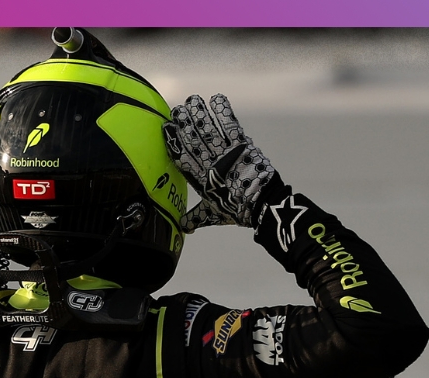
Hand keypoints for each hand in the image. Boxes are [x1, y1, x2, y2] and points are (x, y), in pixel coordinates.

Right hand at [162, 94, 277, 232]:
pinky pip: (230, 125)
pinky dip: (223, 112)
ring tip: (193, 100)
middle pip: (192, 139)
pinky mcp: (242, 144)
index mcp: (200, 179)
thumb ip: (196, 217)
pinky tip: (217, 99)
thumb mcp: (213, 215)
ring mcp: (226, 152)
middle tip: (177, 109)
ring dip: (199, 113)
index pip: (182, 156)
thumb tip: (183, 228)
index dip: (173, 141)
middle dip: (183, 123)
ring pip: (208, 129)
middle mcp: (210, 163)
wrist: (262, 205)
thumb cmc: (237, 211)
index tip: (166, 127)